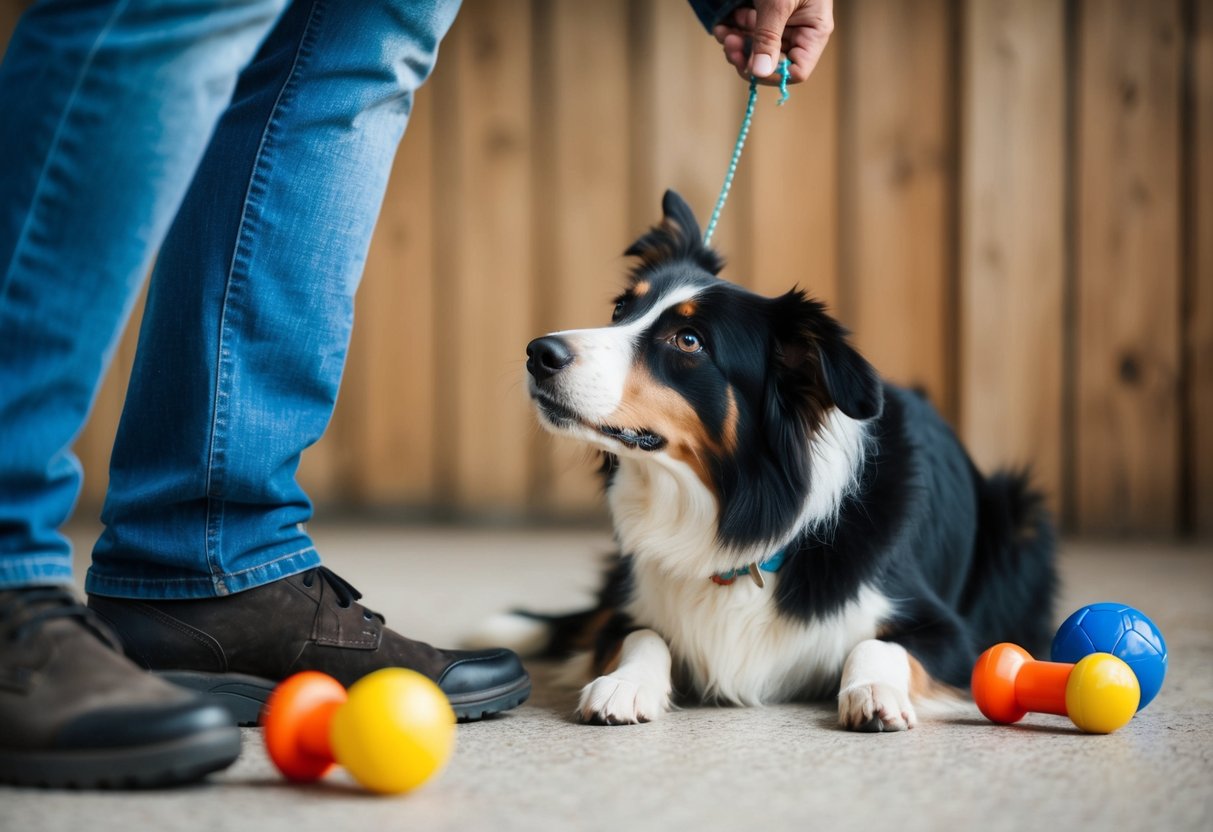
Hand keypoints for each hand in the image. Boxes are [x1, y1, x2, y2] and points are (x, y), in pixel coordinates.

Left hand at [713, 0, 834, 84]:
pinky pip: (749, 35)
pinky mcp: (764, 17)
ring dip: (737, 43)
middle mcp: (799, 32)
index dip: (772, 74)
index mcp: (814, 31)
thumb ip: (768, 37)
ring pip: (756, 50)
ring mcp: (782, 26)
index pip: (797, 70)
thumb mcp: (777, 3)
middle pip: (772, 62)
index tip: (747, 67)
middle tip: (729, 44)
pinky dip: (735, 31)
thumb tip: (759, 73)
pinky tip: (725, 21)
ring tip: (724, 29)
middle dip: (747, 55)